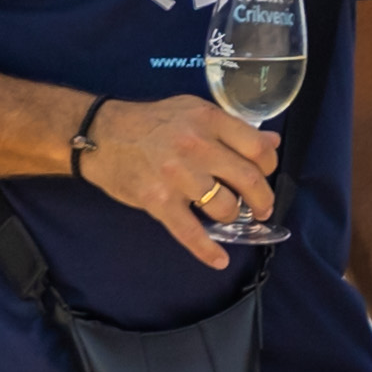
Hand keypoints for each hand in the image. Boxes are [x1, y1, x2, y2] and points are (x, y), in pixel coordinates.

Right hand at [79, 96, 276, 271]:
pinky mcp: (157, 200)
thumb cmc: (151, 123)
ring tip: (229, 215)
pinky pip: (189, 231)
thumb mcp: (194, 111)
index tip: (266, 173)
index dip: (270, 165)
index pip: (258, 147)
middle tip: (262, 208)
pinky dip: (207, 250)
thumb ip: (232, 127)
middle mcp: (196, 146)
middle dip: (262, 199)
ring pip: (223, 206)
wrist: (100, 135)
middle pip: (249, 179)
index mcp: (209, 120)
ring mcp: (177, 175)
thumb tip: (271, 142)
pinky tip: (219, 260)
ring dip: (232, 216)